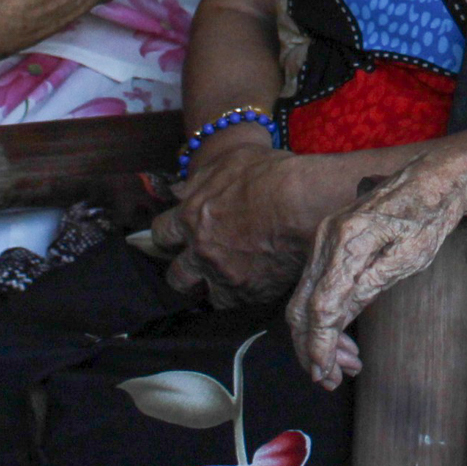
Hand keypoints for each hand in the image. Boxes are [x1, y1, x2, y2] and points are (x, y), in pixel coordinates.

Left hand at [147, 131, 326, 307]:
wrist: (304, 203)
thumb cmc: (271, 175)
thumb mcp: (229, 162)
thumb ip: (200, 181)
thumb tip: (180, 191)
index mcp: (191, 216)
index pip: (162, 233)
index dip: (170, 236)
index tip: (180, 238)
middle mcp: (200, 250)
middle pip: (175, 275)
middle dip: (185, 271)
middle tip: (200, 266)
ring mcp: (222, 274)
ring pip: (203, 294)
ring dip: (213, 287)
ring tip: (229, 280)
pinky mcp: (247, 292)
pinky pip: (236, 303)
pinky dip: (242, 295)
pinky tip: (254, 285)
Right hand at [284, 155, 466, 385]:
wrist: (433, 179)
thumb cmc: (428, 215)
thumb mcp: (410, 256)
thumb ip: (371, 285)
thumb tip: (339, 317)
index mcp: (347, 242)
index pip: (320, 306)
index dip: (319, 345)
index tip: (325, 373)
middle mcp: (327, 239)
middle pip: (302, 306)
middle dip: (313, 348)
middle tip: (333, 379)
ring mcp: (325, 239)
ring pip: (307, 300)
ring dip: (320, 336)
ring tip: (346, 364)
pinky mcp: (331, 243)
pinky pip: (317, 286)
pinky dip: (326, 317)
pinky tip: (344, 337)